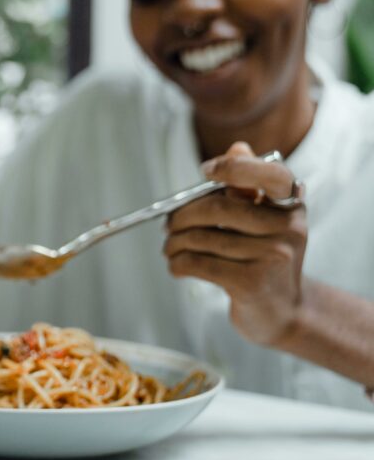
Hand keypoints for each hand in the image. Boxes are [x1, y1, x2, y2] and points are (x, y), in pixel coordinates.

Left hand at [164, 142, 306, 345]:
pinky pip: (199, 263)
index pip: (269, 174)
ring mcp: (273, 256)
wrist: (283, 312)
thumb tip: (237, 147)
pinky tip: (176, 266)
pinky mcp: (252, 283)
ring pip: (203, 238)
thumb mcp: (265, 221)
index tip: (205, 171)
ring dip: (174, 243)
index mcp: (292, 204)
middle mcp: (289, 227)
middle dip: (182, 215)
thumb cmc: (265, 258)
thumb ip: (248, 186)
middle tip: (167, 224)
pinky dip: (178, 263)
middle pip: (219, 208)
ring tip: (169, 247)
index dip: (234, 167)